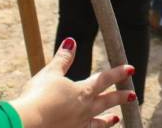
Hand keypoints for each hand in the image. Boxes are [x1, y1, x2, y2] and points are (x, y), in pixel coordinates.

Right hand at [10, 38, 134, 127]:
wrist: (29, 123)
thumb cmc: (38, 96)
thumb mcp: (50, 73)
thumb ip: (63, 59)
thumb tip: (71, 41)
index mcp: (82, 91)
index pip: (105, 79)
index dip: (118, 72)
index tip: (131, 69)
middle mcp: (84, 109)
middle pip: (106, 101)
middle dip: (120, 97)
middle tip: (133, 95)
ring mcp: (78, 125)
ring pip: (98, 122)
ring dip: (108, 120)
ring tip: (116, 119)